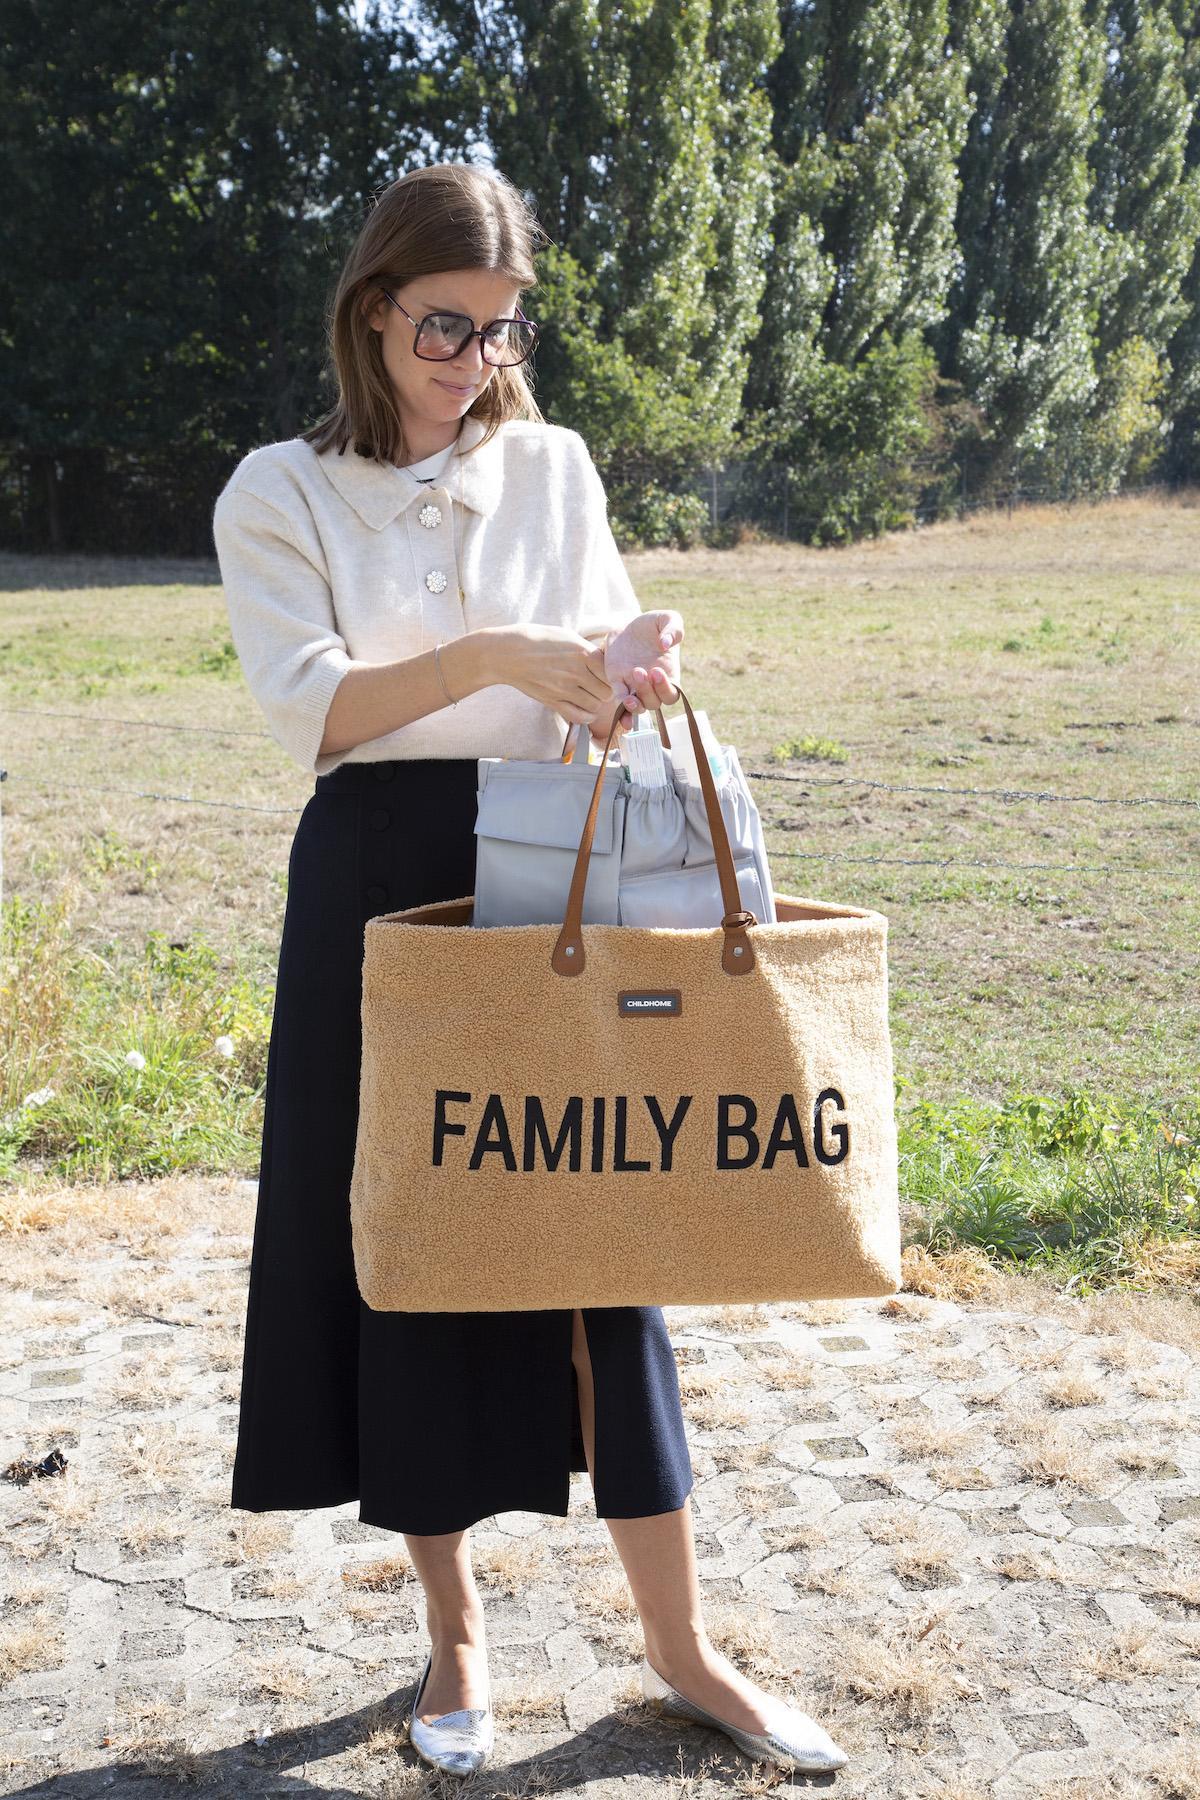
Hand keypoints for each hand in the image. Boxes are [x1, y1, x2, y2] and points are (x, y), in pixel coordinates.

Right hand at [485, 623, 615, 725]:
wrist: (508, 653)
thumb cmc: (538, 639)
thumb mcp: (567, 636)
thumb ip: (588, 649)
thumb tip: (606, 659)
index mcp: (582, 653)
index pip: (611, 673)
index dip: (612, 675)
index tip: (606, 674)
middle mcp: (576, 672)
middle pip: (606, 692)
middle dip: (606, 691)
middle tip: (599, 687)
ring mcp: (564, 689)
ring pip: (595, 706)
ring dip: (595, 703)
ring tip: (589, 696)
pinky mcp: (553, 702)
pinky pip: (578, 716)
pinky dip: (585, 716)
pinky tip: (584, 709)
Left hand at [604, 610, 683, 722]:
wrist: (626, 625)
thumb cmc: (652, 624)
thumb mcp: (667, 619)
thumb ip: (674, 629)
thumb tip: (665, 644)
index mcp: (668, 675)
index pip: (672, 694)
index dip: (666, 688)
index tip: (657, 671)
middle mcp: (652, 686)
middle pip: (654, 703)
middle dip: (647, 691)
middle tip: (639, 670)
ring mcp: (634, 687)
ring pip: (639, 706)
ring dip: (635, 704)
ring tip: (629, 695)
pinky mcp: (618, 683)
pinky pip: (621, 702)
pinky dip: (623, 710)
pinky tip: (623, 703)